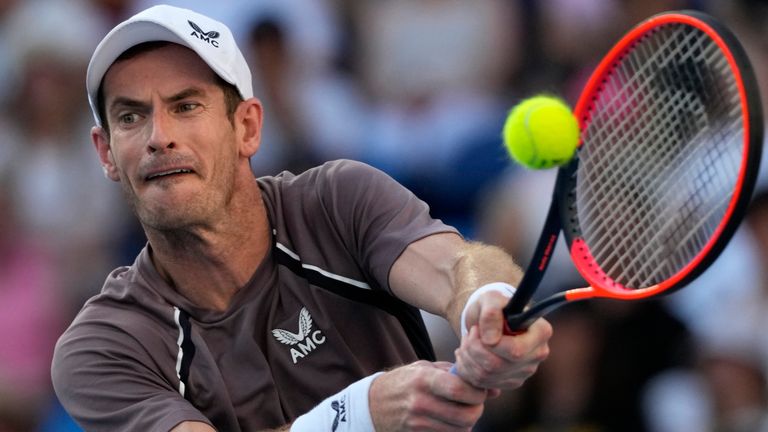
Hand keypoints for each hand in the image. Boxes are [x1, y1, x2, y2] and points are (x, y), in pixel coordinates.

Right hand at [368, 361, 498, 431]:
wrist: (373, 404)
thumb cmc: (403, 382)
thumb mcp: (424, 369)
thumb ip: (456, 374)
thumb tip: (492, 388)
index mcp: (423, 380)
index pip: (460, 389)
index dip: (477, 391)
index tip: (479, 389)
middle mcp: (420, 402)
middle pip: (466, 415)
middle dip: (477, 409)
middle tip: (475, 402)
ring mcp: (419, 422)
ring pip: (461, 430)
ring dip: (468, 422)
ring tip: (462, 410)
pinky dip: (456, 430)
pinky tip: (450, 420)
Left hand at [454, 290, 551, 388]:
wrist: (488, 320)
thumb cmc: (494, 307)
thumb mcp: (490, 299)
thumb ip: (491, 313)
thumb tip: (490, 339)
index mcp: (540, 332)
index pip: (516, 350)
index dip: (491, 344)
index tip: (478, 330)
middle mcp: (537, 355)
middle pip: (498, 365)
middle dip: (474, 349)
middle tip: (469, 333)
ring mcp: (524, 371)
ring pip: (487, 376)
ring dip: (468, 357)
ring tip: (467, 341)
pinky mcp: (510, 382)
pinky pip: (481, 383)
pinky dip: (467, 368)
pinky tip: (467, 353)